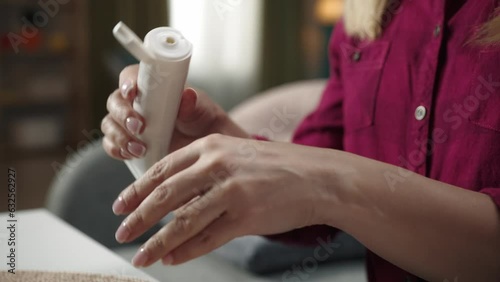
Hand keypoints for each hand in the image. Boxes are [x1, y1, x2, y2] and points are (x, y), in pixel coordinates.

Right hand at [101, 64, 248, 159]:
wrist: (208, 149)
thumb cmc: (205, 122)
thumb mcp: (205, 111)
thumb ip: (195, 104)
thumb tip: (187, 95)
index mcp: (152, 87)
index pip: (131, 76)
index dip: (127, 82)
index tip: (132, 93)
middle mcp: (138, 103)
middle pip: (115, 102)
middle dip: (123, 115)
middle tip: (139, 127)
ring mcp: (130, 124)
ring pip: (110, 125)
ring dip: (119, 136)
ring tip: (140, 149)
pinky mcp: (129, 144)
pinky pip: (112, 146)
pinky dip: (117, 150)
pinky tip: (131, 155)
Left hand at [112, 134, 337, 266]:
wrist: (318, 177)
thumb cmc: (277, 167)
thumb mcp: (237, 155)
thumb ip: (205, 171)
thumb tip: (175, 203)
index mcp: (211, 145)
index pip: (163, 168)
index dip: (137, 189)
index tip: (121, 205)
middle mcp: (217, 164)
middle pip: (165, 194)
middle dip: (138, 217)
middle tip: (121, 232)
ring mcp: (231, 190)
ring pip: (183, 220)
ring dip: (157, 242)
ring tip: (141, 255)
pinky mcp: (246, 215)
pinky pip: (208, 238)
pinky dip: (186, 251)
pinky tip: (172, 259)